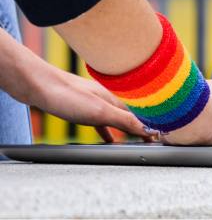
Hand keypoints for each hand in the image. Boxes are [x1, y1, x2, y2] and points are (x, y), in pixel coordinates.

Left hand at [31, 71, 154, 142]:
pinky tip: (106, 136)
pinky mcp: (80, 107)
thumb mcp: (100, 112)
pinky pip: (100, 121)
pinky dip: (107, 129)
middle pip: (129, 114)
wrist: (37, 85)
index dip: (150, 125)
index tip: (161, 135)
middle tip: (152, 138)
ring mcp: (93, 102)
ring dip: (125, 128)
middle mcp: (106, 99)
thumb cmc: (66, 96)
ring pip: (115, 117)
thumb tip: (148, 129)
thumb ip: (124, 121)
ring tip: (134, 140)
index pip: (139, 115)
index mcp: (114, 99)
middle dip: (141, 125)